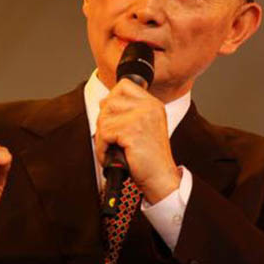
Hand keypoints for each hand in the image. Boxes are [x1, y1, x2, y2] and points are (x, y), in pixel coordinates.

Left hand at [95, 79, 180, 203]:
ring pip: (104, 117)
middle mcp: (149, 107)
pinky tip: (112, 155)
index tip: (113, 118)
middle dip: (104, 122)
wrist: (161, 178)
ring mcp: (142, 117)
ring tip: (112, 148)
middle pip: (110, 101)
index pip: (124, 85)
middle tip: (112, 138)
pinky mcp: (133, 131)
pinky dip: (102, 148)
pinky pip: (104, 133)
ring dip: (102, 137)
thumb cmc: (149, 158)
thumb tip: (104, 103)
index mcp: (153, 104)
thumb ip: (129, 112)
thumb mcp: (144, 127)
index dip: (112, 100)